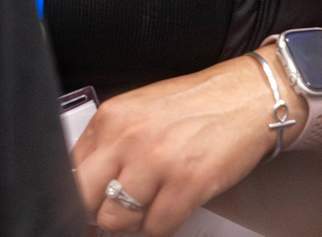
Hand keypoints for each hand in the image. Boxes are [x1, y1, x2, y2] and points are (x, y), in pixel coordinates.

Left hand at [70, 52, 303, 234]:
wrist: (249, 97)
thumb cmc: (198, 104)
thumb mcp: (140, 111)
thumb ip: (111, 143)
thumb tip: (88, 184)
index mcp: (112, 116)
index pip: (72, 169)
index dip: (81, 194)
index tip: (91, 203)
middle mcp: (129, 137)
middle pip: (87, 199)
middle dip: (99, 212)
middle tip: (116, 212)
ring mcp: (157, 161)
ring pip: (118, 220)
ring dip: (133, 222)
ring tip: (149, 207)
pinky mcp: (188, 183)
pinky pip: (157, 228)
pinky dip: (161, 226)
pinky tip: (171, 208)